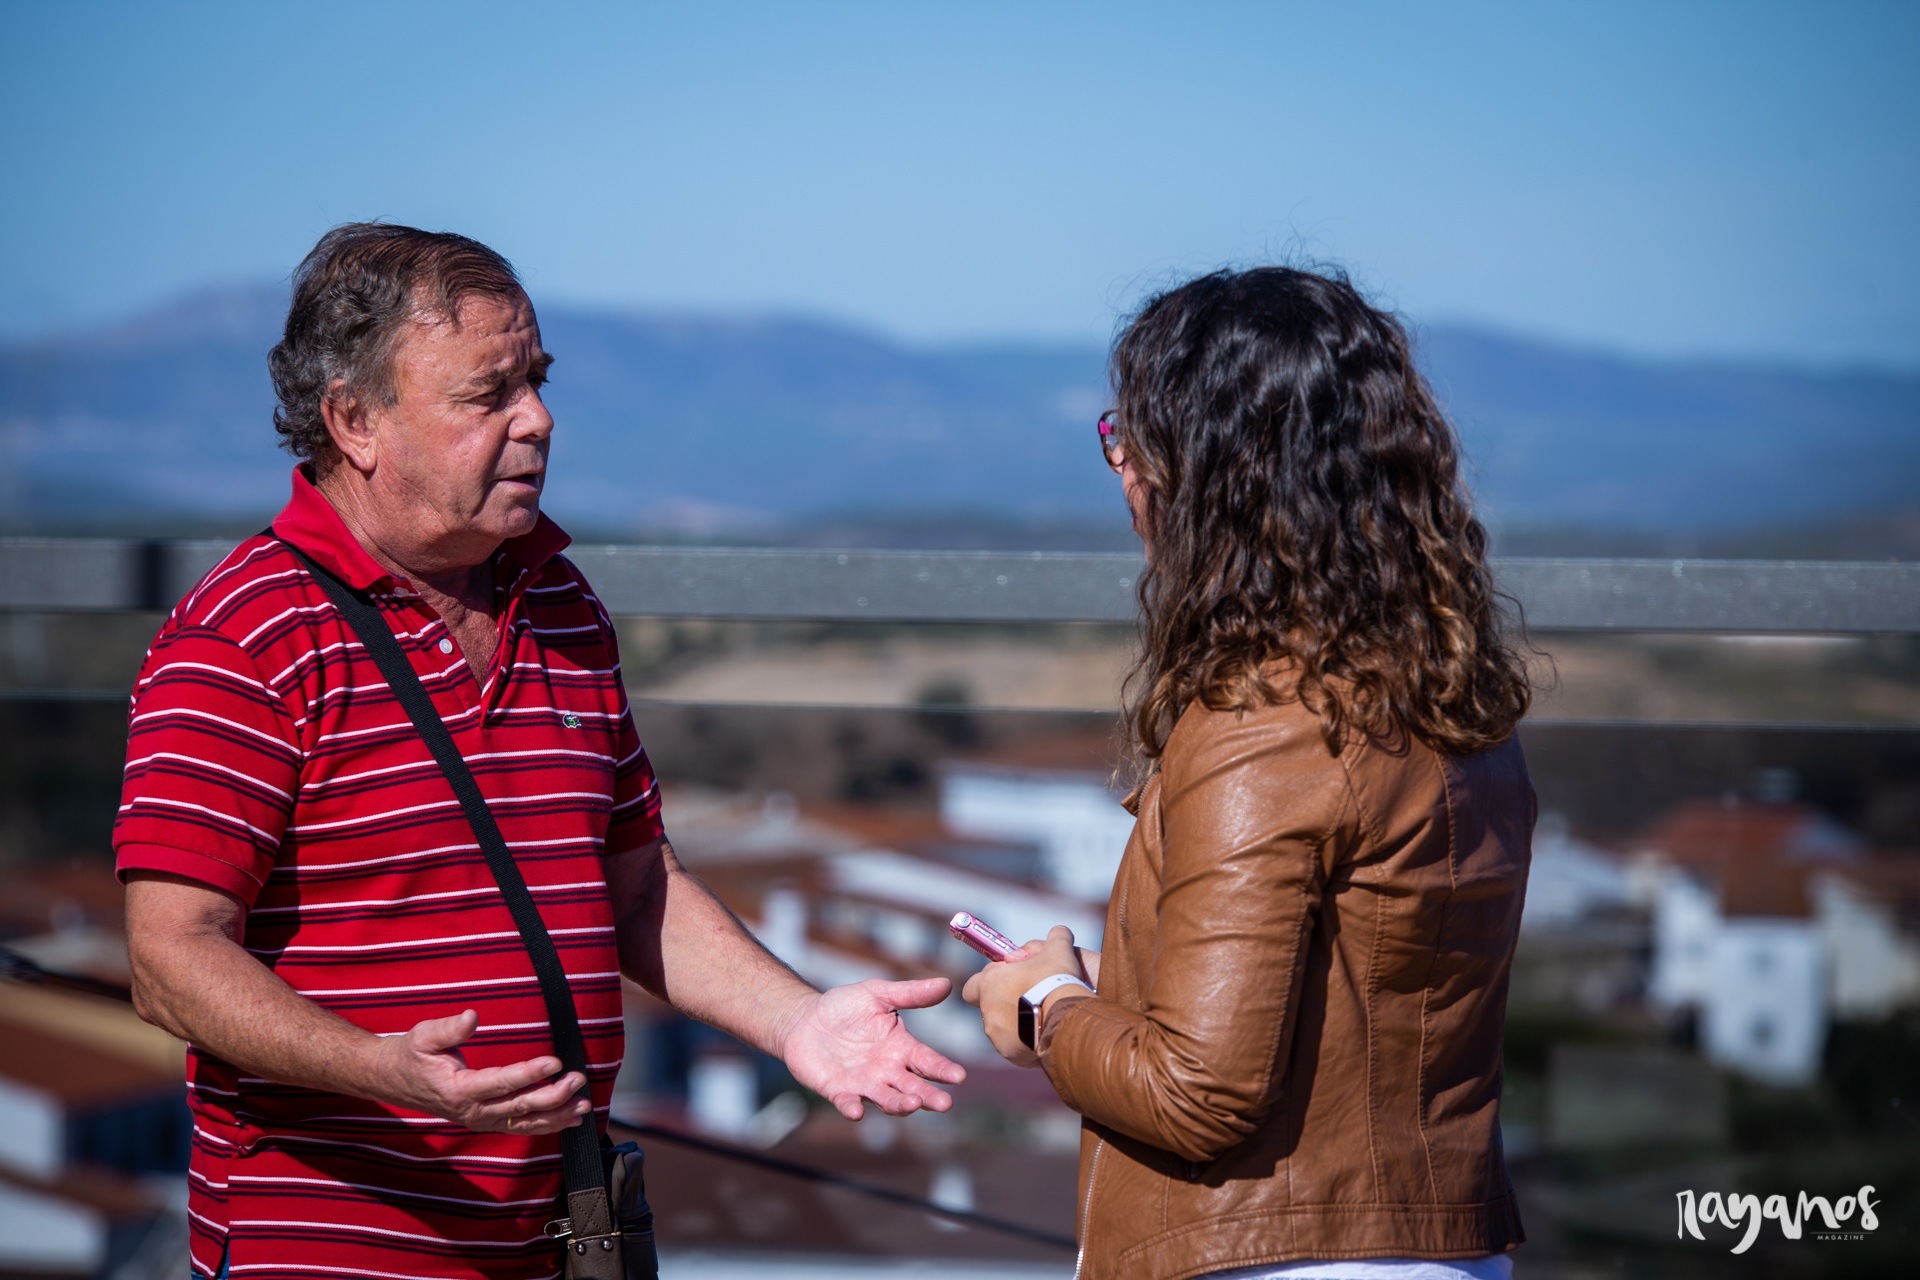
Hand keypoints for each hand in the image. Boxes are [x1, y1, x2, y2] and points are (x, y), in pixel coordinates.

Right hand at [370, 1009, 589, 1134]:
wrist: (392, 1079)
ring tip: (584, 1106)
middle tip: (578, 1079)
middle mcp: (471, 1111)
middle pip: (519, 1107)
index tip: (555, 1061)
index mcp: (458, 1089)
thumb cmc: (410, 1053)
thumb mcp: (423, 1035)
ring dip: (556, 1116)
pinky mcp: (485, 1121)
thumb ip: (449, 1028)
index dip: (529, 1073)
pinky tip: (569, 1119)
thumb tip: (472, 1016)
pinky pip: (519, 1126)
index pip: (500, 1083)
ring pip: (524, 1123)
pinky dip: (546, 1125)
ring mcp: (479, 1120)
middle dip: (552, 1095)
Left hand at [779, 978, 968, 1120]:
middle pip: (913, 1087)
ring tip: (911, 1104)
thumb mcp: (878, 993)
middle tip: (944, 1103)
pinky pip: (847, 1103)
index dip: (943, 1069)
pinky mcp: (838, 1091)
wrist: (804, 1019)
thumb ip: (910, 993)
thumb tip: (947, 983)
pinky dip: (852, 1109)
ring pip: (887, 1099)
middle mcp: (887, 1071)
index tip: (958, 1076)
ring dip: (899, 1104)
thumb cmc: (844, 1006)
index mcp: (901, 1048)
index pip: (927, 1061)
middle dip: (929, 1096)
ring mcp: (864, 1084)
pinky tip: (857, 1110)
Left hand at [961, 926, 1088, 1068]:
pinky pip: (1017, 1047)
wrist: (1067, 1020)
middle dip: (1007, 1003)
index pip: (973, 985)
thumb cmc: (1057, 981)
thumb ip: (1055, 937)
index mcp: (990, 984)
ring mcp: (998, 1036)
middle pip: (991, 1007)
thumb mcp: (1059, 949)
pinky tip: (1047, 1033)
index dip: (989, 982)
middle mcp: (988, 1012)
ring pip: (1004, 1029)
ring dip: (1019, 1023)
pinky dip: (1028, 1042)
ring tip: (1044, 1017)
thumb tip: (1059, 932)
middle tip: (1031, 998)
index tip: (1010, 981)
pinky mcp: (1013, 1054)